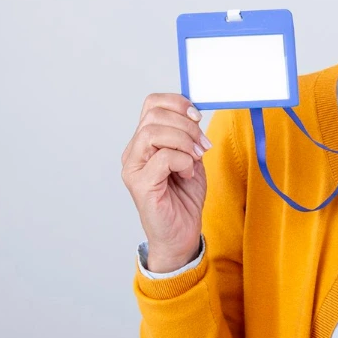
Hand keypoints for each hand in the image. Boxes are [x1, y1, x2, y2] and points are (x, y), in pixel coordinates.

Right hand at [121, 93, 211, 272]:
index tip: (198, 117)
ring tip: (196, 158)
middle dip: (186, 124)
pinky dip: (183, 160)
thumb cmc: (184, 198)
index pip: (152, 104)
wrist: (181, 234)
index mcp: (144, 141)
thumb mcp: (191, 158)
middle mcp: (134, 152)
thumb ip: (188, 136)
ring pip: (153, 131)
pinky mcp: (140, 184)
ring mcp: (133, 168)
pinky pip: (162, 157)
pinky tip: (187, 174)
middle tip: (203, 144)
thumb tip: (194, 114)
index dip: (177, 102)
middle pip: (153, 114)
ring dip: (184, 140)